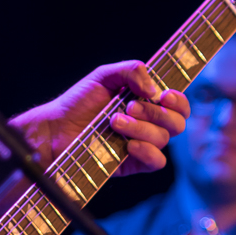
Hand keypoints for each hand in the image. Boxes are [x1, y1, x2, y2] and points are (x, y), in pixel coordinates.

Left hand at [10, 61, 189, 172]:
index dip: (179, 100)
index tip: (165, 95)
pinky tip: (128, 144)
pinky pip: (156, 161)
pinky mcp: (133, 163)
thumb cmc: (78, 102)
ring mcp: (142, 143)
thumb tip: (155, 89)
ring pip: (164, 139)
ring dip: (142, 128)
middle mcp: (148, 123)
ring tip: (115, 122)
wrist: (56, 129)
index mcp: (146, 101)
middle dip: (156, 113)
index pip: (177, 103)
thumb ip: (131, 71)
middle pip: (177, 122)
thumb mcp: (104, 76)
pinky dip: (147, 151)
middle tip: (129, 107)